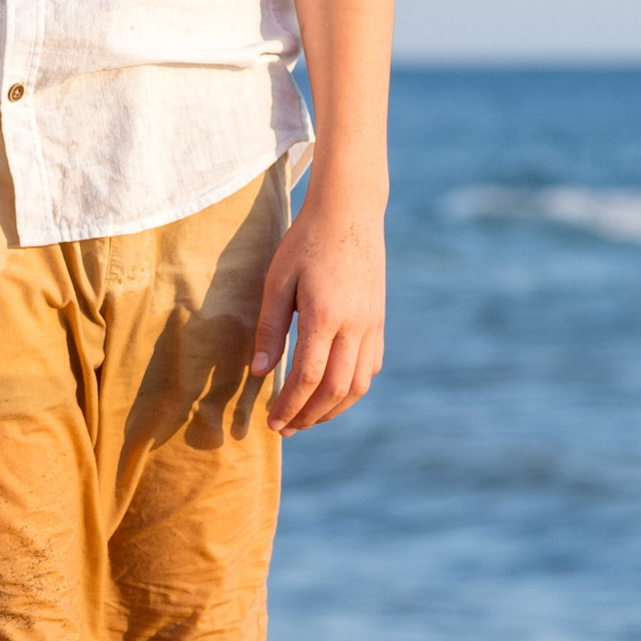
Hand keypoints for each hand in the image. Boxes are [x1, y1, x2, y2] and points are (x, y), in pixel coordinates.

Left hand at [248, 206, 384, 431]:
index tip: (273, 422)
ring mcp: (372, 325)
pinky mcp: (379, 320)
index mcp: (325, 316)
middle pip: (336, 390)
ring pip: (359, 384)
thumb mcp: (277, 280)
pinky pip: (371, 367)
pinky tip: (333, 390)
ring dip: (332, 409)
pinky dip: (352, 388)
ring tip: (307, 418)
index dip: (290, 406)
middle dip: (309, 416)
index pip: (308, 377)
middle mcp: (355, 326)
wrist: (350, 211)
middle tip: (286, 429)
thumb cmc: (306, 242)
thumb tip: (261, 372)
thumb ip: (270, 328)